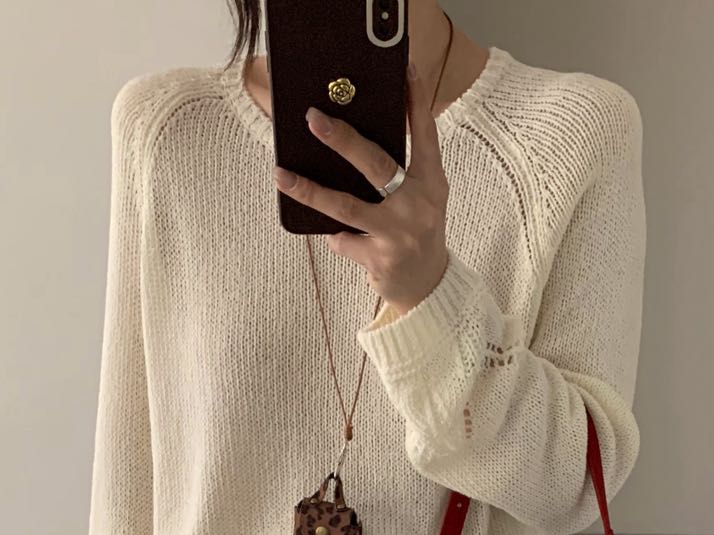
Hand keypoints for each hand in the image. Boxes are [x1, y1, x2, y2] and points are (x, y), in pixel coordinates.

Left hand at [273, 58, 450, 315]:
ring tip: (281, 174)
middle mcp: (418, 203)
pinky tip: (337, 236)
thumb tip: (348, 136)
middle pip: (376, 164)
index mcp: (432, 180)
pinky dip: (335, 236)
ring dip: (310, 190)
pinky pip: (343, 239)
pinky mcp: (380, 258)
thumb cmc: (416, 230)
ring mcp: (399, 232)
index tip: (403, 69)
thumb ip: (400, 168)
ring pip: (346, 206)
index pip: (424, 132)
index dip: (416, 99)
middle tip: (313, 119)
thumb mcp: (420, 195)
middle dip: (342, 139)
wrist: (427, 286)